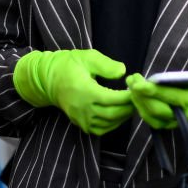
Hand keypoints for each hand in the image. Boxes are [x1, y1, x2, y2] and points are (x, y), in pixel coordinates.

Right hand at [13, 49, 132, 135]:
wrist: (49, 79)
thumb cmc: (69, 65)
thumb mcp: (87, 57)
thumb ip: (106, 65)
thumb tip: (123, 72)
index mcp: (85, 91)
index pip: (112, 99)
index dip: (127, 97)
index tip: (136, 90)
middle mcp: (83, 108)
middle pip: (112, 114)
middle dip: (128, 108)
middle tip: (138, 99)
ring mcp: (81, 118)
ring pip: (107, 124)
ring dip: (122, 117)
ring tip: (131, 106)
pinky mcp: (80, 123)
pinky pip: (99, 129)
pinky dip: (112, 125)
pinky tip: (118, 115)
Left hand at [127, 51, 187, 128]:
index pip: (171, 97)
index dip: (154, 92)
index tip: (139, 84)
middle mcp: (185, 114)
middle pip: (158, 109)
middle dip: (141, 96)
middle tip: (131, 80)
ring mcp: (178, 120)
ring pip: (153, 117)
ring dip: (139, 103)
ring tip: (131, 85)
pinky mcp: (172, 121)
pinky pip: (154, 120)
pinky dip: (143, 109)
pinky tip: (136, 96)